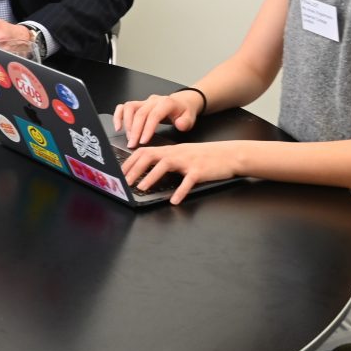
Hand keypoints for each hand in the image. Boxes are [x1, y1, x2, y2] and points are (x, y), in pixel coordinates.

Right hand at [112, 90, 203, 145]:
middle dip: (135, 130)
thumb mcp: (190, 118)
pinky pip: (124, 107)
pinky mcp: (138, 104)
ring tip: (128, 138)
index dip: (147, 128)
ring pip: (129, 108)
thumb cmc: (184, 111)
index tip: (143, 141)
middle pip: (140, 113)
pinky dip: (118, 116)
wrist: (182, 102)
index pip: (154, 115)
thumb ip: (185, 122)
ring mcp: (144, 102)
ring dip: (126, 124)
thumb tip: (179, 124)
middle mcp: (153, 101)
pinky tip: (118, 127)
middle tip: (133, 144)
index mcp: (166, 103)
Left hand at [120, 141, 241, 204]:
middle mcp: (177, 153)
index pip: (145, 152)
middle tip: (125, 181)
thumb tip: (149, 170)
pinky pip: (188, 181)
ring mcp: (188, 161)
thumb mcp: (184, 155)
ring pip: (166, 165)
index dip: (131, 162)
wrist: (229, 155)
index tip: (121, 172)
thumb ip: (167, 160)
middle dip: (135, 169)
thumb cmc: (205, 157)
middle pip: (150, 156)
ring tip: (142, 187)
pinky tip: (175, 200)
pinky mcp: (200, 171)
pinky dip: (181, 191)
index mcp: (171, 150)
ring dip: (152, 177)